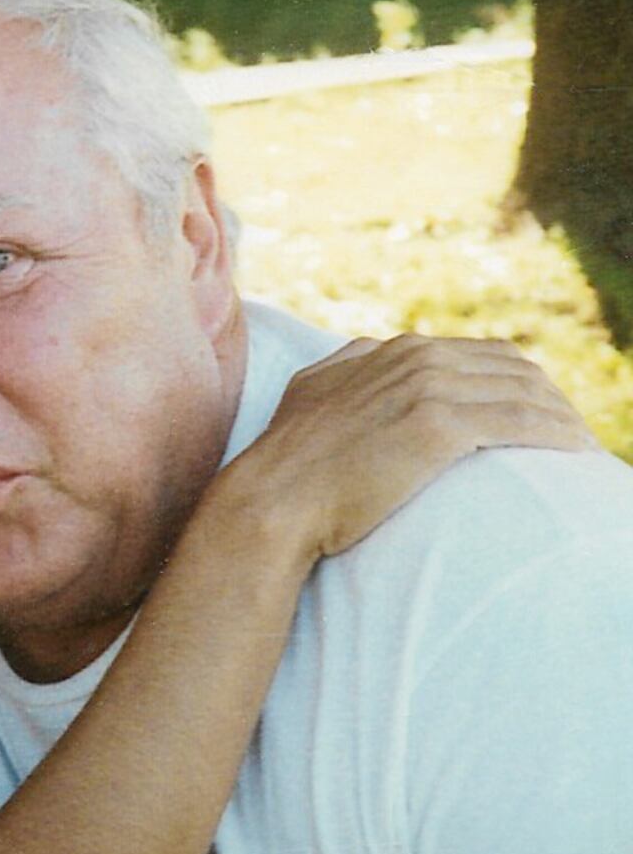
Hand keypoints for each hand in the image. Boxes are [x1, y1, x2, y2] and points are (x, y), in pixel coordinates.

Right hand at [220, 334, 593, 557]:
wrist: (270, 501)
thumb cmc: (287, 465)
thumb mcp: (310, 394)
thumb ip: (346, 369)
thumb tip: (364, 358)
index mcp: (390, 351)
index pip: (482, 355)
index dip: (519, 384)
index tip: (539, 417)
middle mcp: (413, 358)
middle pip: (513, 368)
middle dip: (551, 399)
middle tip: (573, 439)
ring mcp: (426, 388)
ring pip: (525, 392)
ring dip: (564, 419)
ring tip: (584, 452)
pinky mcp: (439, 426)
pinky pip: (522, 422)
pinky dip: (558, 435)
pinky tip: (577, 454)